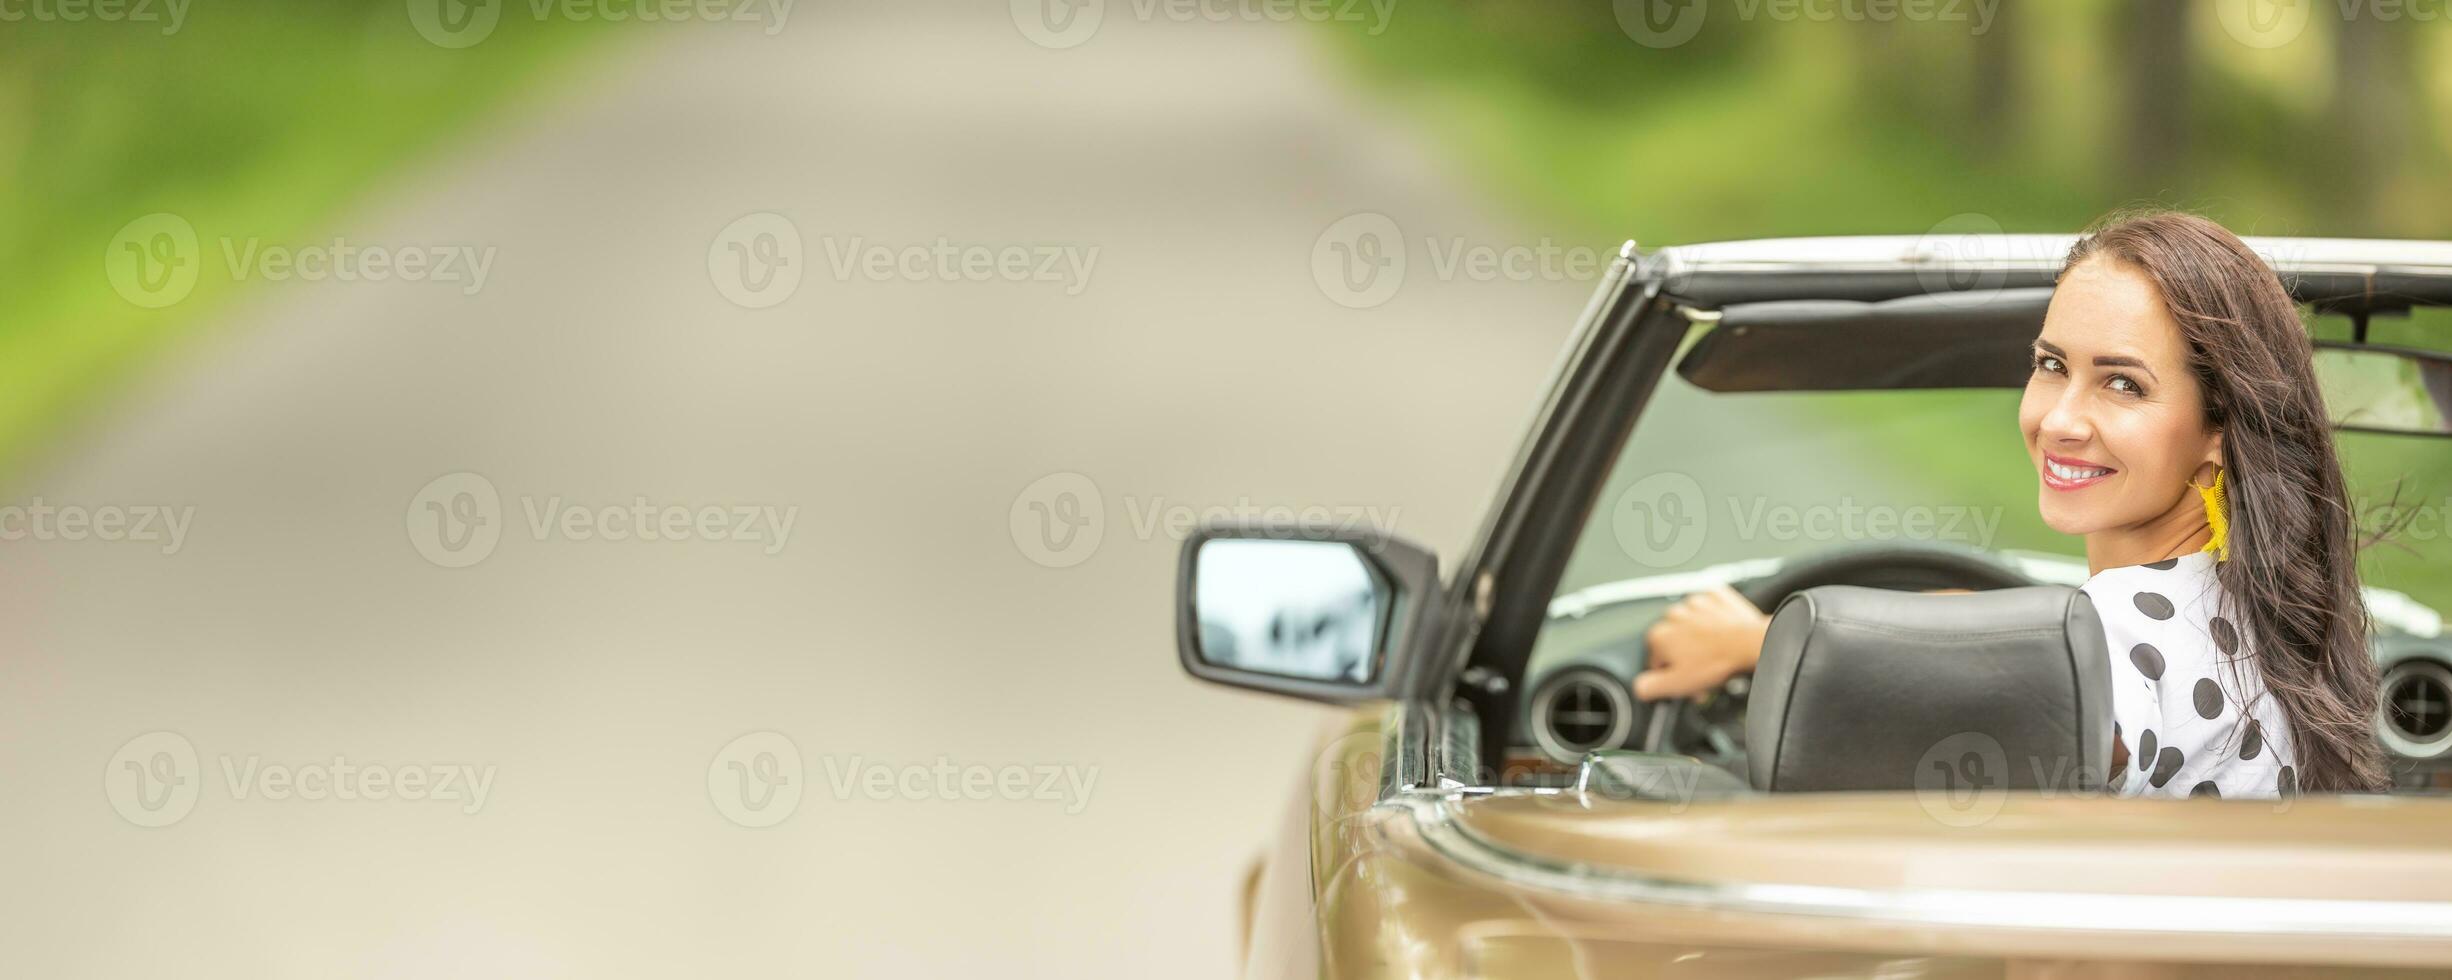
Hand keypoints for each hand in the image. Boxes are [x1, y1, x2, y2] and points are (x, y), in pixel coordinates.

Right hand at [1633, 584, 1769, 701]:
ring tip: (1715, 652)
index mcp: (1660, 635)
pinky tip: (1722, 631)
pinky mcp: (1715, 595)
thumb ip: (1649, 686)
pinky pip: (1710, 606)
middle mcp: (1673, 615)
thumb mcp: (1677, 685)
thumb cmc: (1717, 661)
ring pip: (1692, 623)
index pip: (1657, 659)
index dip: (1673, 673)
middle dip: (1686, 655)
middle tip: (1704, 670)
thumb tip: (1639, 686)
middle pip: (1674, 641)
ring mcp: (1695, 603)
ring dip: (1699, 636)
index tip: (1686, 680)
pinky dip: (1715, 617)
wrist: (1749, 643)